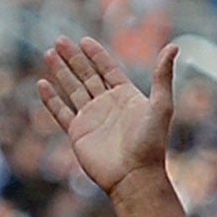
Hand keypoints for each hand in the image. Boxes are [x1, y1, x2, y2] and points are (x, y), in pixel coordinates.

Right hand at [38, 36, 174, 196]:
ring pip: (72, 89)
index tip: (84, 40)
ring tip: (48, 54)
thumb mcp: (161, 105)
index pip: (107, 69)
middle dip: (73, 58)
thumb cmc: (151, 143)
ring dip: (60, 72)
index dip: (96, 55)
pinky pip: (61, 112)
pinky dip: (51, 99)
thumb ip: (162, 76)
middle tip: (59, 40)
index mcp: (125, 96)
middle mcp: (107, 105)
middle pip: (86, 75)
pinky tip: (42, 83)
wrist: (134, 176)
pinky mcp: (78, 133)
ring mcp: (91, 118)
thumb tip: (173, 46)